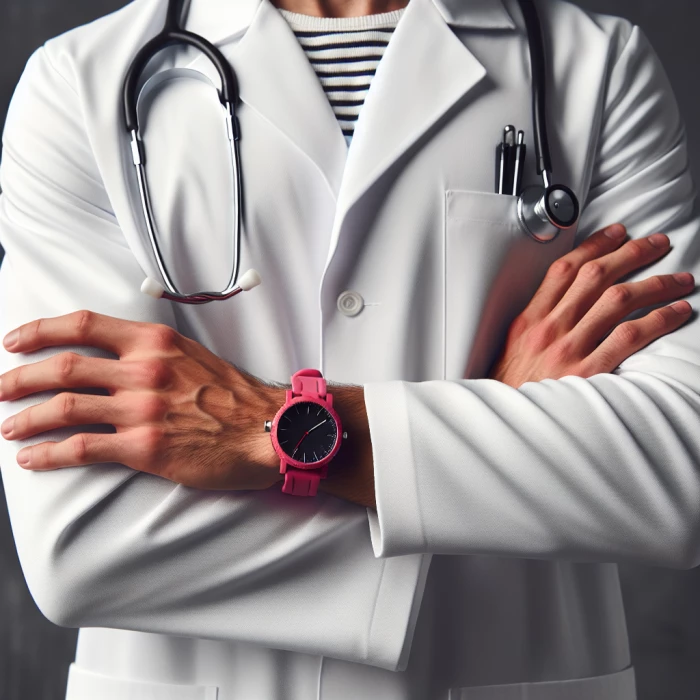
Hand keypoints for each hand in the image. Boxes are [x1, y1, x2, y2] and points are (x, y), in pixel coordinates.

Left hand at [0, 311, 284, 489]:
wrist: (266, 429)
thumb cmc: (233, 396)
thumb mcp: (192, 356)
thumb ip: (152, 352)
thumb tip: (116, 358)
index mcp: (154, 342)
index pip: (82, 326)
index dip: (39, 332)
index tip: (14, 341)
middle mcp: (144, 369)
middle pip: (63, 367)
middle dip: (19, 378)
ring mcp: (142, 408)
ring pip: (64, 407)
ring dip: (26, 417)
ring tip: (9, 426)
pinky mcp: (145, 447)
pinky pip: (82, 447)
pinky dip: (48, 453)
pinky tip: (32, 458)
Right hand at [487, 224, 694, 388]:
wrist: (508, 423)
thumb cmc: (512, 387)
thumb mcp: (513, 346)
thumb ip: (537, 320)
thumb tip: (564, 297)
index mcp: (530, 319)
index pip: (565, 270)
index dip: (595, 246)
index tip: (617, 233)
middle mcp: (549, 328)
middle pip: (596, 276)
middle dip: (632, 254)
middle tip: (658, 244)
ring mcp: (568, 349)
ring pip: (617, 301)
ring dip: (655, 285)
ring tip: (680, 281)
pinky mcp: (587, 372)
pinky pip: (629, 337)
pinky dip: (657, 320)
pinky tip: (676, 313)